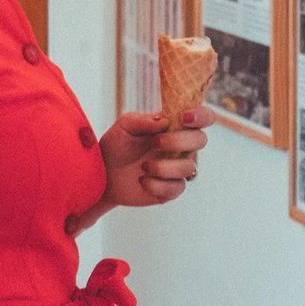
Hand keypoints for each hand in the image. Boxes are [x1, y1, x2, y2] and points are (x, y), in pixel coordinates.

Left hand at [67, 109, 211, 232]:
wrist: (102, 175)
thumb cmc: (115, 146)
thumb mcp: (124, 127)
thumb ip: (143, 120)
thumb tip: (165, 121)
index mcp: (174, 127)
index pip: (202, 118)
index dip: (202, 116)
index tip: (184, 118)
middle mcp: (181, 147)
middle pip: (201, 140)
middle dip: (179, 141)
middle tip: (155, 143)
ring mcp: (178, 169)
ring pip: (189, 167)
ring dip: (164, 166)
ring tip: (143, 166)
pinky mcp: (171, 189)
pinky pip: (177, 187)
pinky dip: (157, 184)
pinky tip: (142, 181)